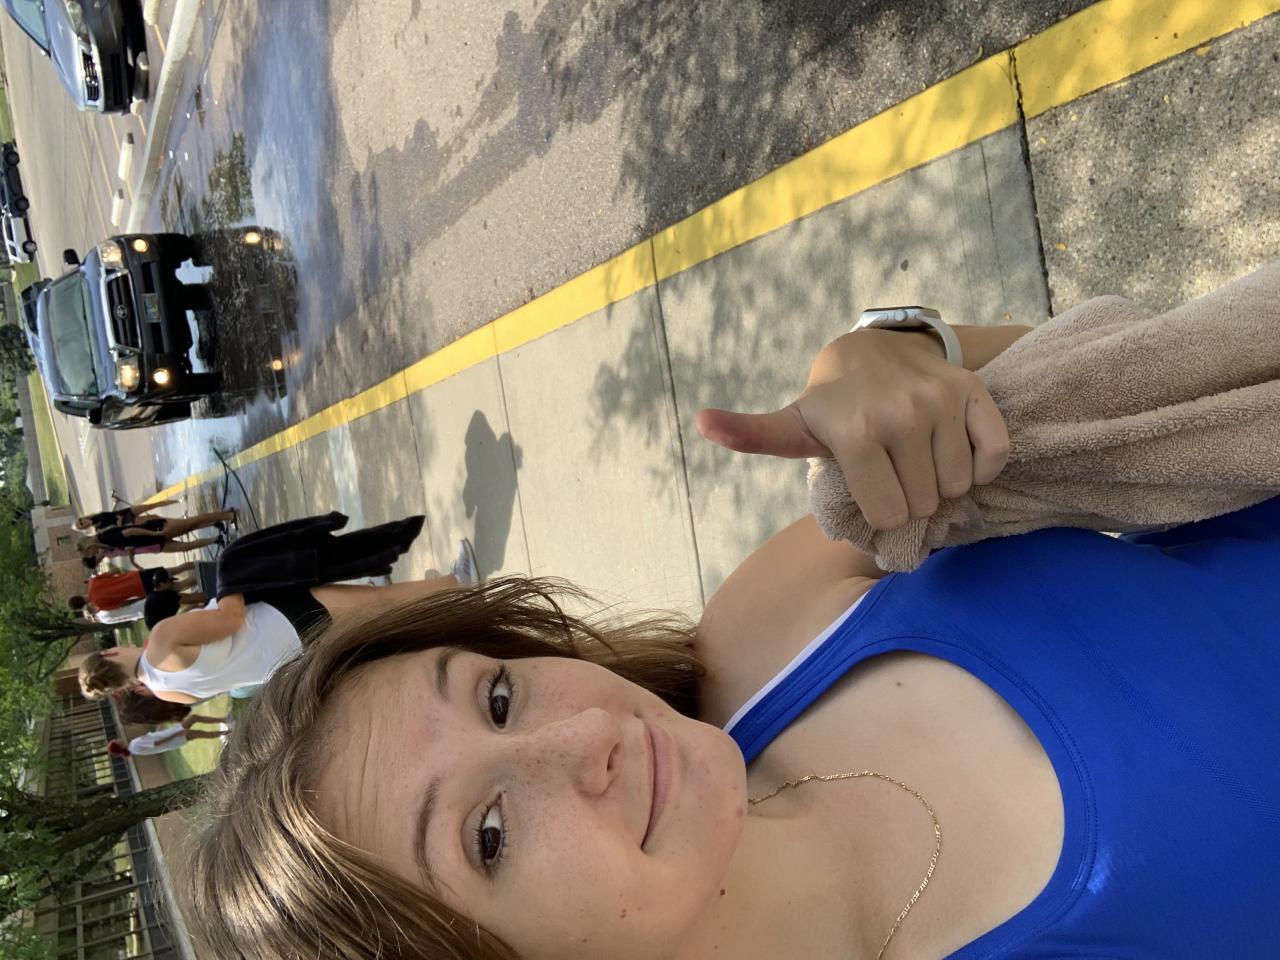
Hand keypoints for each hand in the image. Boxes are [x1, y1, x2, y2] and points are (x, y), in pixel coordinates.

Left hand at [696, 329, 1009, 529]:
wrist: (875, 350)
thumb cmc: (831, 405)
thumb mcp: (791, 423)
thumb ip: (751, 433)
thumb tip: (700, 421)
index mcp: (852, 431)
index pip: (888, 514)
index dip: (881, 510)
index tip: (870, 486)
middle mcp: (899, 413)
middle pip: (925, 504)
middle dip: (912, 499)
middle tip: (894, 470)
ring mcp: (939, 400)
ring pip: (960, 486)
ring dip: (944, 484)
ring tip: (918, 457)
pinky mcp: (973, 391)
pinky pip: (995, 455)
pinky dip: (982, 466)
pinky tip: (954, 450)